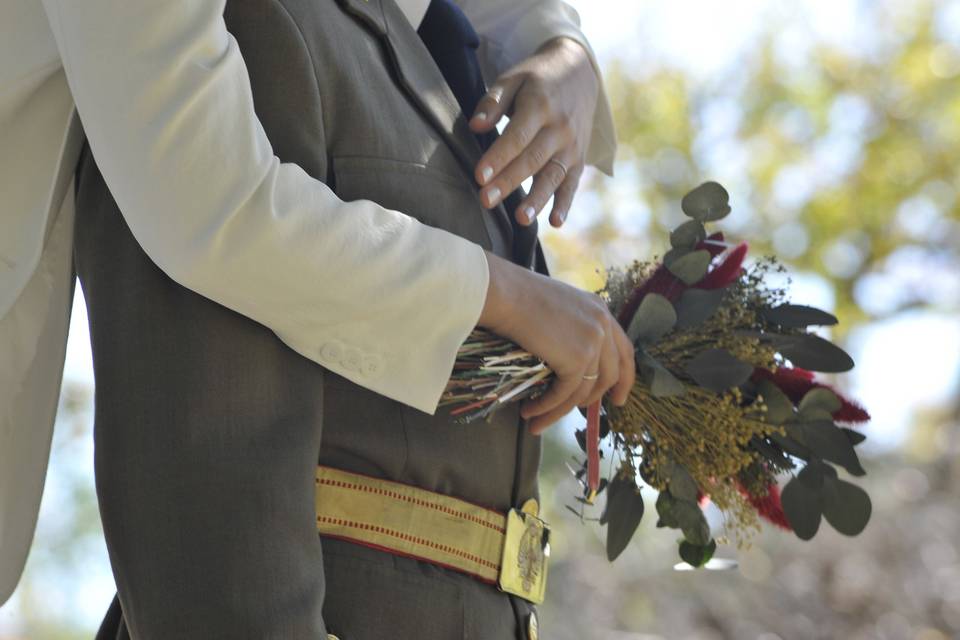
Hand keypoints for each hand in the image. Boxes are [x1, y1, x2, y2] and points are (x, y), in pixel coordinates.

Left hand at [469, 36, 598, 228]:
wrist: (579, 71)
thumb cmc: (537, 78)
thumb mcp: (513, 78)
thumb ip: (493, 101)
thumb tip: (475, 126)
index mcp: (540, 105)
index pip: (517, 136)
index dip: (498, 158)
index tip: (480, 176)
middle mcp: (560, 128)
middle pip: (532, 159)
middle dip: (508, 182)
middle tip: (486, 201)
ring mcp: (572, 146)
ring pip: (553, 176)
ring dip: (537, 200)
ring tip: (520, 219)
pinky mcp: (579, 159)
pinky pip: (572, 184)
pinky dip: (565, 204)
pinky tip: (555, 222)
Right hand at [478, 251, 635, 434]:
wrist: (504, 293)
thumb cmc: (516, 295)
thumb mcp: (556, 307)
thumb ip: (569, 328)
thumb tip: (564, 357)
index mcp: (599, 309)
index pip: (623, 349)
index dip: (624, 377)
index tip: (618, 398)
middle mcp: (602, 325)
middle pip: (612, 373)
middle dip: (599, 398)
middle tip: (583, 413)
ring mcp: (593, 342)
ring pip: (584, 390)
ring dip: (561, 410)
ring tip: (539, 420)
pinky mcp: (576, 359)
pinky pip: (565, 394)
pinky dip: (548, 407)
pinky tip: (531, 412)